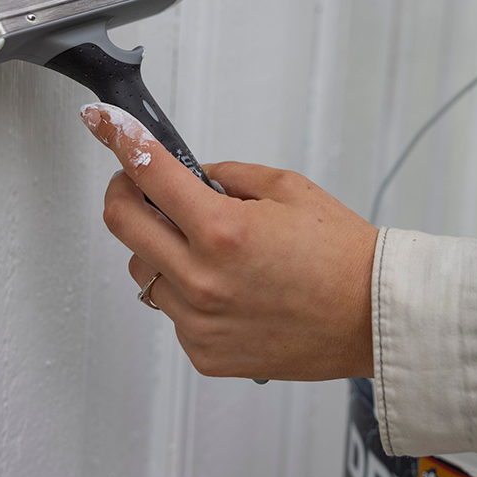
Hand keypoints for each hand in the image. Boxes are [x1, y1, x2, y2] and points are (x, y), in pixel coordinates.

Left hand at [80, 102, 376, 380]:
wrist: (372, 317)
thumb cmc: (341, 255)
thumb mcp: (286, 188)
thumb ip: (228, 177)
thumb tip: (191, 176)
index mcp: (223, 230)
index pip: (148, 172)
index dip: (120, 138)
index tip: (104, 124)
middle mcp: (202, 280)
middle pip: (121, 223)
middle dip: (124, 191)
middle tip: (141, 183)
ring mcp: (199, 322)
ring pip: (142, 270)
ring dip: (159, 247)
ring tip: (205, 246)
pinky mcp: (205, 353)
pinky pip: (170, 310)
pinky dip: (185, 289)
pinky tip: (225, 286)